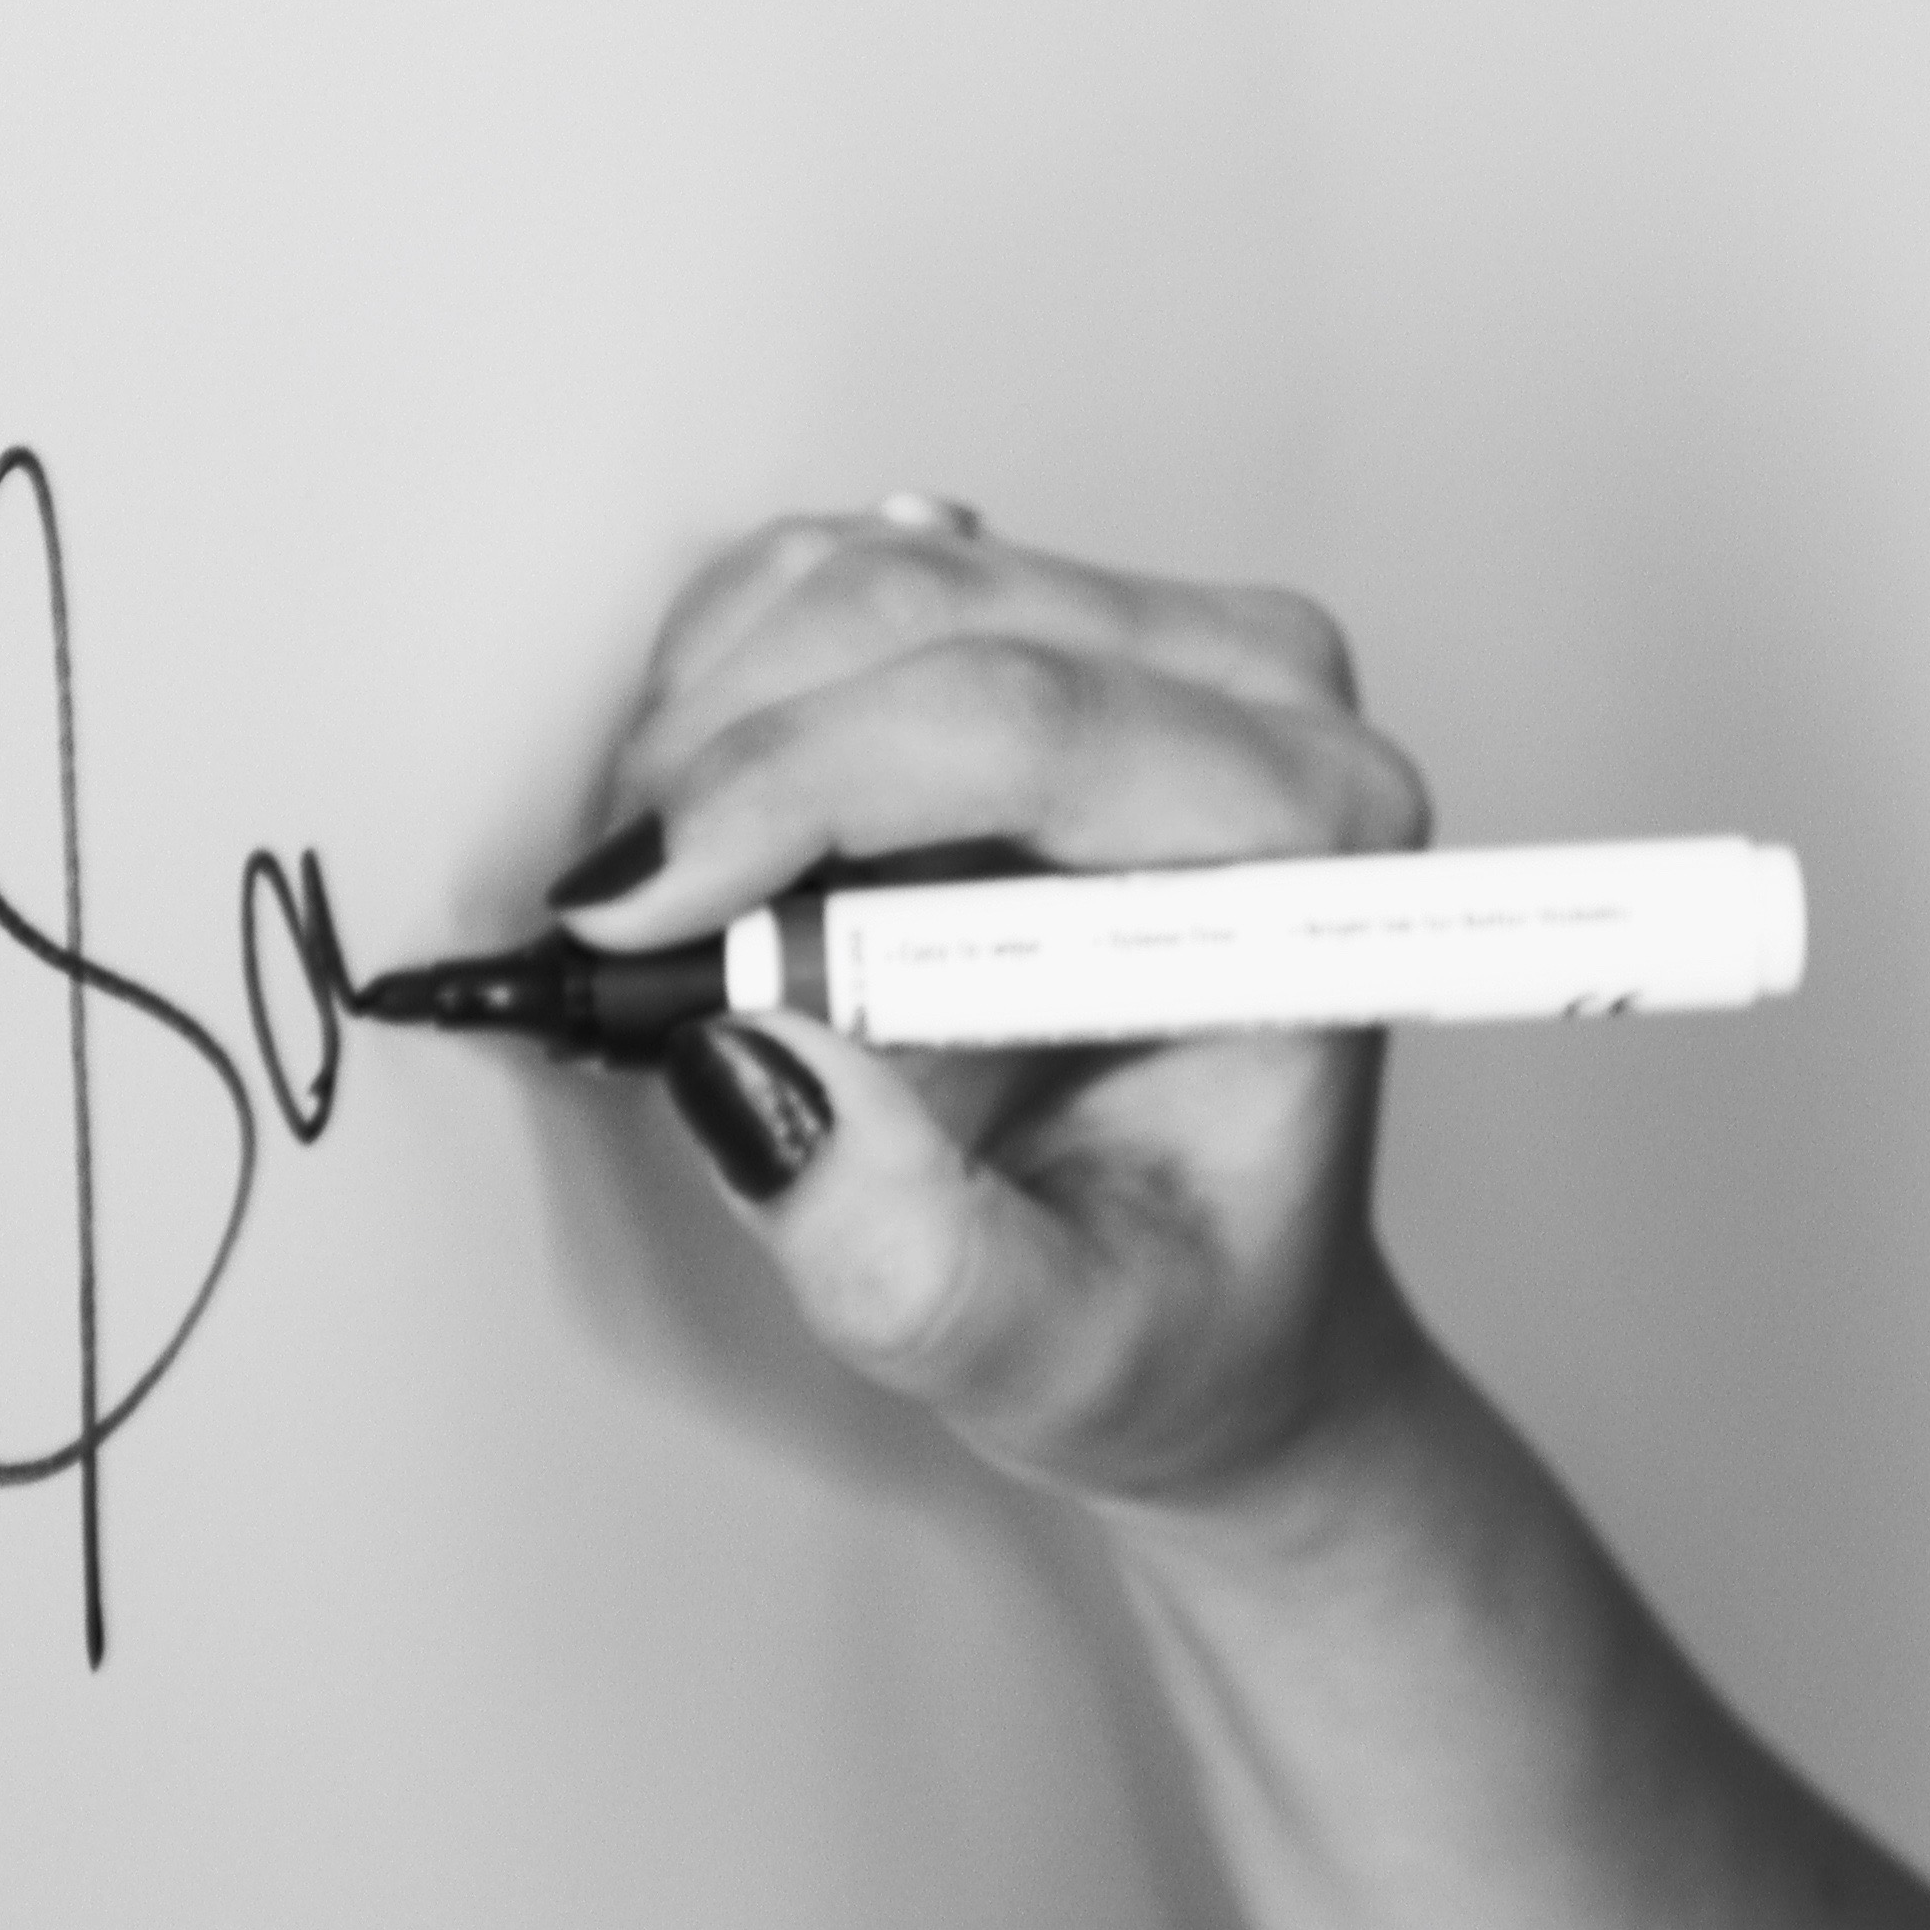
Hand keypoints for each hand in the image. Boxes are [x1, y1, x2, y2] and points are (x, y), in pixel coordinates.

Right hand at [558, 508, 1433, 1516]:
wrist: (1203, 1279)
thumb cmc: (1169, 1306)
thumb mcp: (1048, 1354)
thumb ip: (908, 1257)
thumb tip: (752, 1070)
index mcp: (1311, 846)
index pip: (1027, 723)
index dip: (793, 787)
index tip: (633, 916)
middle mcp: (1264, 701)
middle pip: (925, 614)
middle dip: (720, 758)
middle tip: (618, 932)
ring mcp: (1159, 640)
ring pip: (860, 576)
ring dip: (708, 721)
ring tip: (682, 910)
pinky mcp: (1054, 623)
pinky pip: (839, 577)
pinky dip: (730, 686)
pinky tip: (732, 836)